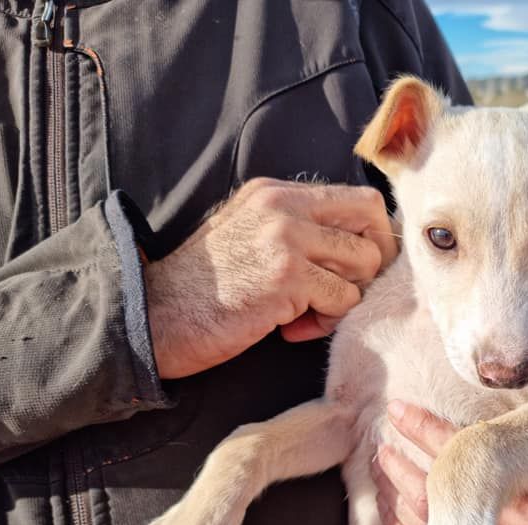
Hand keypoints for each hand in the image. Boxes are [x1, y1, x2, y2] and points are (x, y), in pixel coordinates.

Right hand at [145, 178, 395, 378]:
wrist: (155, 317)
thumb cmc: (204, 290)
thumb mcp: (250, 238)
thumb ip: (297, 231)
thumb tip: (360, 246)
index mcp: (275, 193)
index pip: (358, 198)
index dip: (372, 237)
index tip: (355, 270)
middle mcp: (284, 206)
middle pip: (372, 220)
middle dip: (371, 264)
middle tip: (343, 292)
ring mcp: (286, 237)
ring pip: (364, 263)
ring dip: (345, 299)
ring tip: (307, 314)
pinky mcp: (287, 276)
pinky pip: (343, 299)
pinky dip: (325, 322)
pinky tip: (289, 329)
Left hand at [373, 401, 527, 524]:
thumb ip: (527, 391)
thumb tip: (492, 364)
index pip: (478, 462)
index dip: (432, 433)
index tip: (397, 409)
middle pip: (453, 504)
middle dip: (408, 469)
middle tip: (378, 438)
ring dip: (402, 493)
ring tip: (381, 458)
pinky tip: (390, 494)